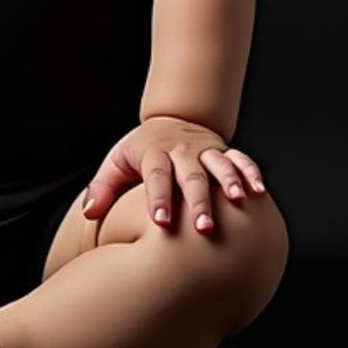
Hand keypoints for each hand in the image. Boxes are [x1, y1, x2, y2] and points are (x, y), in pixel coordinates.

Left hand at [80, 116, 267, 234]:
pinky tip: (259, 190)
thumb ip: (102, 188)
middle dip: (198, 201)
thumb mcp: (117, 162)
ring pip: (218, 164)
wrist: (172, 118)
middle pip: (190, 175)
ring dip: (228, 181)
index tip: (161, 222)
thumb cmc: (141, 150)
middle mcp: (181, 151)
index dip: (159, 198)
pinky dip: (250, 172)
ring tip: (237, 201)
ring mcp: (204, 150)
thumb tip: (88, 213)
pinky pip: (240, 159)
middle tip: (204, 228)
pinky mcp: (223, 151)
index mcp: (154, 154)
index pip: (156, 175)